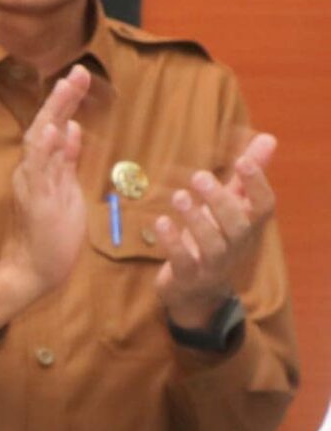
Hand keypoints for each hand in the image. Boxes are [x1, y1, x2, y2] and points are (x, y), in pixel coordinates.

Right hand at [0, 66, 90, 336]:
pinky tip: (52, 130)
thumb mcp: (66, 189)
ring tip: (65, 87)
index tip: (79, 75)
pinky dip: (44, 149)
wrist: (36, 269)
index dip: (65, 101)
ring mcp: (33, 185)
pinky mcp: (38, 202)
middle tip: (77, 71)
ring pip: (39, 142)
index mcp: (41, 167)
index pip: (52, 126)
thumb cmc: (52, 233)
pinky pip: (39, 171)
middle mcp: (32, 171)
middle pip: (43, 126)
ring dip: (53, 114)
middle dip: (61, 99)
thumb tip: (72, 128)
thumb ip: (66, 160)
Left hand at [153, 133, 276, 329]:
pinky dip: (172, 241)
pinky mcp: (187, 275)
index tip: (244, 160)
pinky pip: (183, 260)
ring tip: (180, 197)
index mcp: (248, 226)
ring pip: (211, 243)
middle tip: (199, 176)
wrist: (197, 291)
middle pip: (237, 224)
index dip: (257, 184)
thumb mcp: (231, 207)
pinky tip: (161, 222)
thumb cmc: (215, 239)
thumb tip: (268, 138)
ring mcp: (212, 263)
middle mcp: (235, 245)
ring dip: (195, 219)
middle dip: (220, 200)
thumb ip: (244, 176)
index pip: (264, 206)